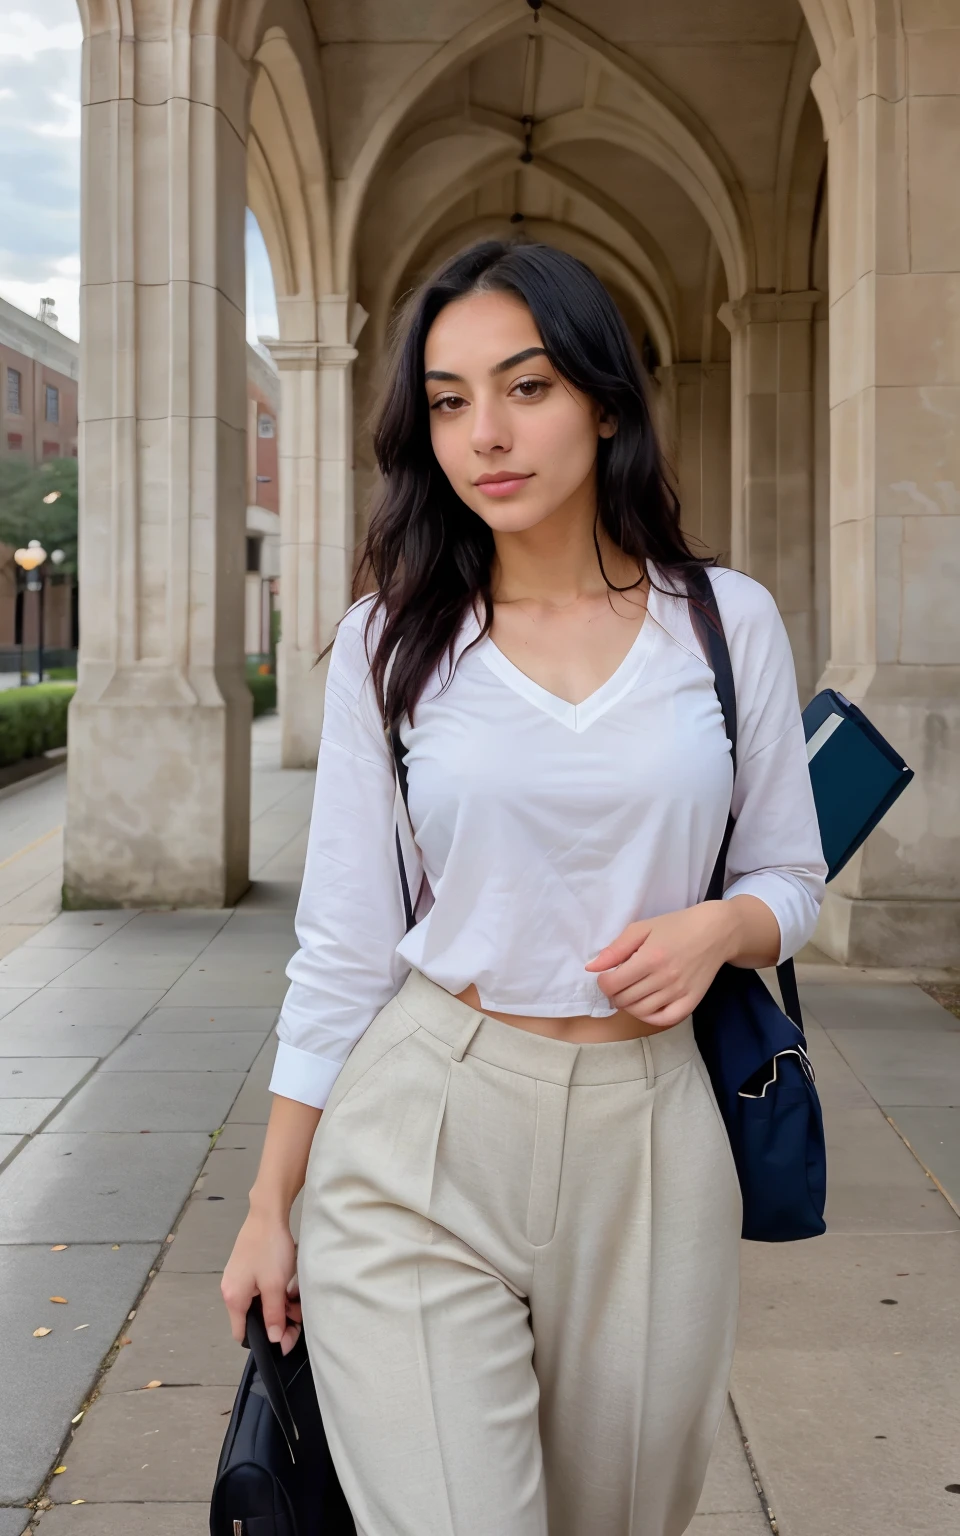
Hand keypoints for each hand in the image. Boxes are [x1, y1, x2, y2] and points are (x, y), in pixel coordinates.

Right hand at [221, 1210, 301, 1355]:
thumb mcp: (275, 1286)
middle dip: (276, 1320)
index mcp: (234, 1298)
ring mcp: (238, 1278)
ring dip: (278, 1305)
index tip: (284, 1337)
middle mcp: (231, 1290)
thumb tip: (273, 1340)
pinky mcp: (247, 1268)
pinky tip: (289, 1286)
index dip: (262, 1339)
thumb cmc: (270, 1250)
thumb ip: (274, 1315)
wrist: (267, 1214)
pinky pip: (260, 1290)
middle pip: (253, 1318)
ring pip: (259, 1303)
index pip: (242, 1333)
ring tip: (296, 1300)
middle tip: (297, 1317)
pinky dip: (274, 1292)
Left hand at [585, 902, 735, 1027]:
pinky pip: (664, 1020)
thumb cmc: (676, 926)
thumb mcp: (642, 928)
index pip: (612, 984)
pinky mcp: (692, 1002)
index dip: (603, 982)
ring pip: (641, 1012)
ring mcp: (679, 992)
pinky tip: (646, 1005)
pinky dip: (650, 1017)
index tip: (607, 975)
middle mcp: (665, 978)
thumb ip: (615, 949)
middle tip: (619, 983)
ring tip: (631, 992)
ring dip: (629, 1005)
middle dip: (615, 993)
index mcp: (650, 958)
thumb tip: (591, 968)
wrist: (715, 931)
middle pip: (624, 1000)